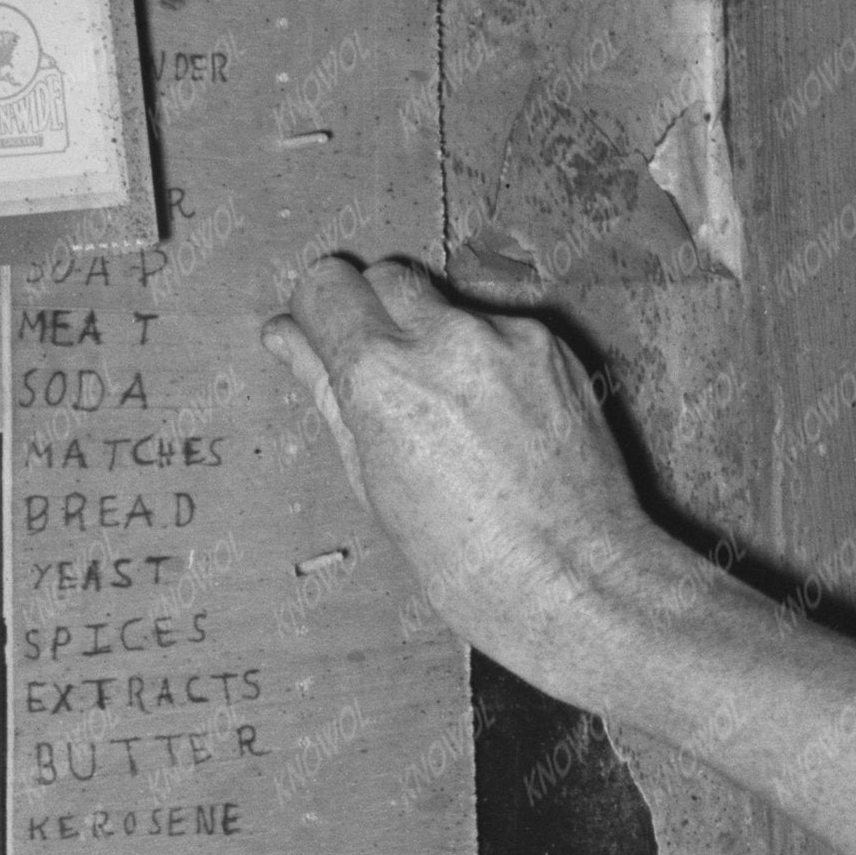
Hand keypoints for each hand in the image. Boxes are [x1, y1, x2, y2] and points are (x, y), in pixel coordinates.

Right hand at [266, 251, 664, 682]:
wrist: (572, 578)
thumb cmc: (460, 559)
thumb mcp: (370, 482)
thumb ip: (328, 392)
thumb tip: (283, 335)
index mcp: (382, 378)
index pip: (327, 285)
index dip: (318, 312)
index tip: (323, 340)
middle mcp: (445, 340)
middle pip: (384, 275)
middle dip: (372, 310)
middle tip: (380, 372)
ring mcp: (506, 336)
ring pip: (444, 302)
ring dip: (432, 334)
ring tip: (449, 410)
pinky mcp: (551, 344)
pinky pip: (497, 329)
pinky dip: (485, 358)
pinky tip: (498, 419)